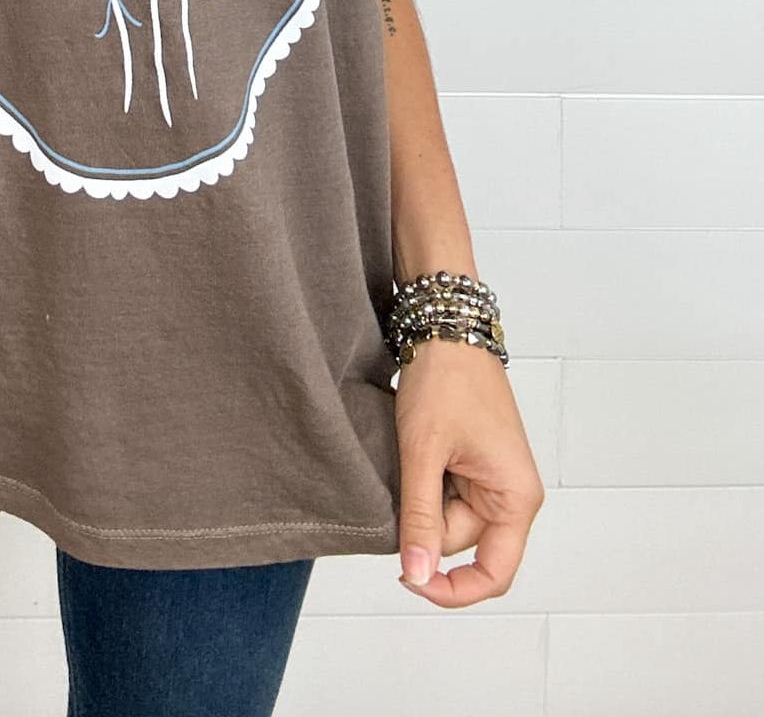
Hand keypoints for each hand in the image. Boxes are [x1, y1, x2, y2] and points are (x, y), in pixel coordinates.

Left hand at [393, 338, 544, 607]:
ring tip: (409, 459)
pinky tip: (414, 457)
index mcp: (516, 497)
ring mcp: (494, 479)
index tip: (408, 579)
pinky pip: (447, 496)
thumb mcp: (424, 452)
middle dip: (425, 526)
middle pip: (463, 544)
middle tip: (399, 485)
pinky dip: (425, 485)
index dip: (452, 589)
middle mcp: (512, 494)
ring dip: (422, 502)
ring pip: (449, 520)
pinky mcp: (476, 464)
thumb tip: (416, 575)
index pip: (493, 574)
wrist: (445, 326)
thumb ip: (420, 518)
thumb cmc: (446, 380)